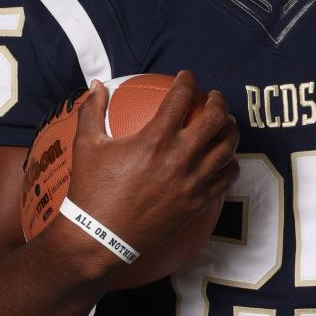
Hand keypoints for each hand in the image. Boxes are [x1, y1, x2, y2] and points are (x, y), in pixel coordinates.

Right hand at [69, 70, 239, 260]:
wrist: (101, 237)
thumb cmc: (91, 190)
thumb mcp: (86, 146)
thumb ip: (92, 110)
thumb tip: (96, 85)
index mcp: (154, 139)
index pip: (181, 97)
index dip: (187, 81)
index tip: (186, 78)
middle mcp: (179, 157)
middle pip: (214, 118)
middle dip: (218, 101)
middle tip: (213, 98)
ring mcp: (192, 181)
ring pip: (227, 147)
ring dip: (230, 129)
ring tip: (226, 124)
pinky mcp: (198, 202)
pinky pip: (226, 178)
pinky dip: (230, 163)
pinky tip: (225, 158)